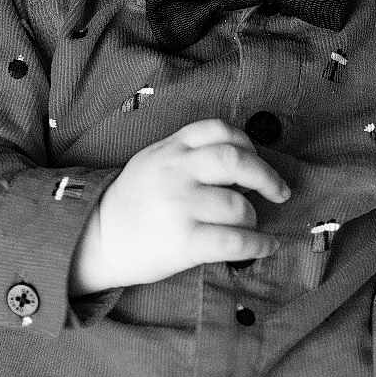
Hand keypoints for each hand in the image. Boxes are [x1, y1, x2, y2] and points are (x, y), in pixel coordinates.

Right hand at [71, 119, 290, 293]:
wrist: (95, 239)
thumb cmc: (132, 201)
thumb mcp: (152, 160)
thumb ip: (187, 153)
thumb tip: (241, 159)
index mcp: (170, 149)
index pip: (219, 129)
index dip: (247, 143)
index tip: (257, 158)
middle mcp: (177, 172)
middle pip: (236, 161)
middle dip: (266, 175)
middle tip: (279, 191)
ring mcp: (180, 206)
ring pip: (238, 204)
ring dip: (253, 217)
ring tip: (249, 225)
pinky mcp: (184, 242)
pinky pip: (235, 241)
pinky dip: (259, 244)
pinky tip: (267, 246)